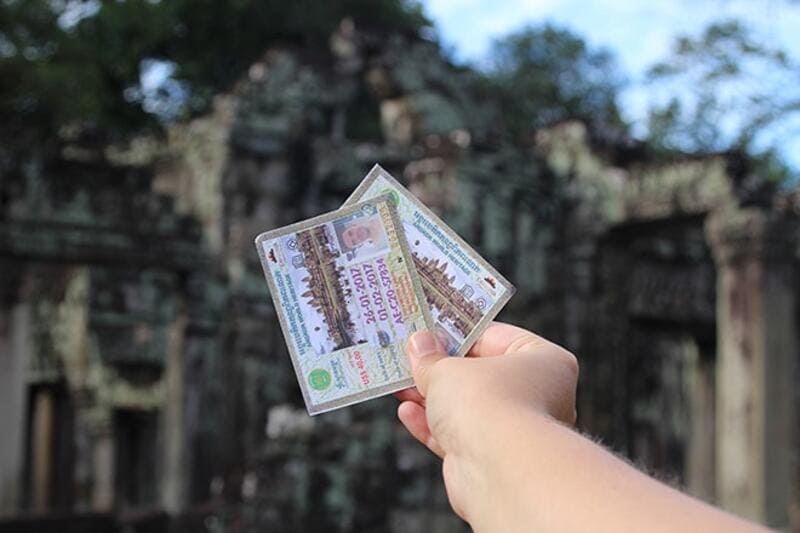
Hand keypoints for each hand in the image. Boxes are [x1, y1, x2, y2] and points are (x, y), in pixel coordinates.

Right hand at [396, 322, 578, 525]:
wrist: (499, 472)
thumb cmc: (489, 405)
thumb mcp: (448, 369)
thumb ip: (430, 357)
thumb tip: (418, 343)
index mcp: (543, 361)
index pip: (495, 336)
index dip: (457, 331)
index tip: (428, 328)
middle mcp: (537, 395)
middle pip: (479, 373)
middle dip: (440, 367)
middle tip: (408, 354)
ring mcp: (515, 430)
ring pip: (466, 407)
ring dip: (430, 396)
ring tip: (399, 382)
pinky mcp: (492, 459)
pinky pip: (459, 436)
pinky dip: (432, 425)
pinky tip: (407, 412)